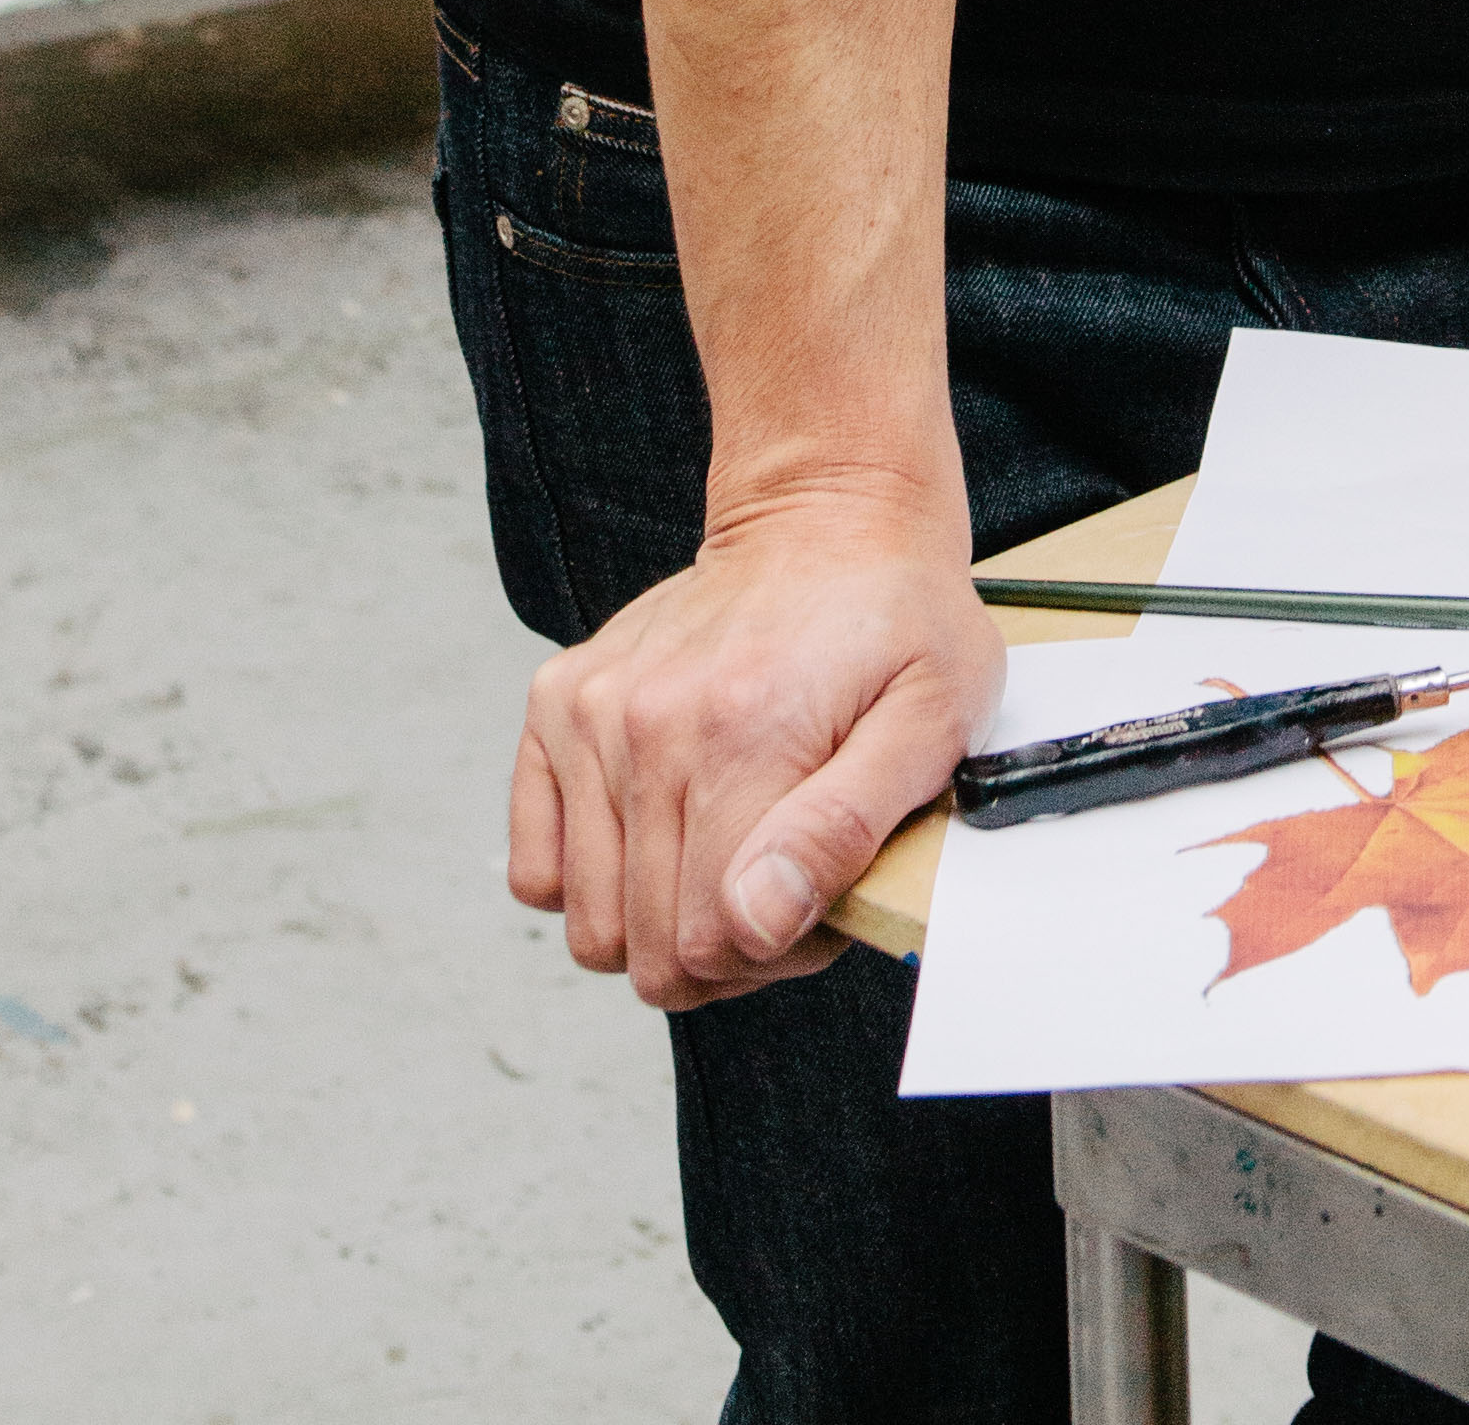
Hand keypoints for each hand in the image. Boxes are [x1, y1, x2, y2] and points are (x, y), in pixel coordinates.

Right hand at [510, 480, 1000, 1012]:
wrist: (826, 515)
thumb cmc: (894, 619)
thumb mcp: (931, 717)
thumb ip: (845, 829)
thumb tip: (757, 918)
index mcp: (743, 737)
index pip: (710, 945)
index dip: (770, 953)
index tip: (814, 898)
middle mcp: (649, 725)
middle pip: (647, 950)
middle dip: (721, 948)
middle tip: (778, 883)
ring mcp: (592, 712)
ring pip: (590, 924)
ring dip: (659, 919)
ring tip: (726, 853)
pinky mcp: (558, 702)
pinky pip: (536, 868)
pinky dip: (588, 879)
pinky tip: (659, 834)